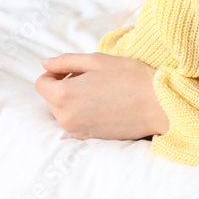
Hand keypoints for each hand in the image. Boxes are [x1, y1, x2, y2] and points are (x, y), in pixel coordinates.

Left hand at [35, 53, 168, 139]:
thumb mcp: (97, 60)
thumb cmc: (130, 78)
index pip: (41, 83)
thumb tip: (46, 64)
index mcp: (64, 95)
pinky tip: (103, 104)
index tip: (71, 69)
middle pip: (50, 99)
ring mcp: (77, 131)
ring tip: (98, 91)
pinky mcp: (90, 138)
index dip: (53, 73)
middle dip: (62, 86)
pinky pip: (76, 123)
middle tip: (89, 78)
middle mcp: (66, 117)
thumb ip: (66, 61)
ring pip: (63, 111)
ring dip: (72, 100)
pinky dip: (82, 113)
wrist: (158, 105)